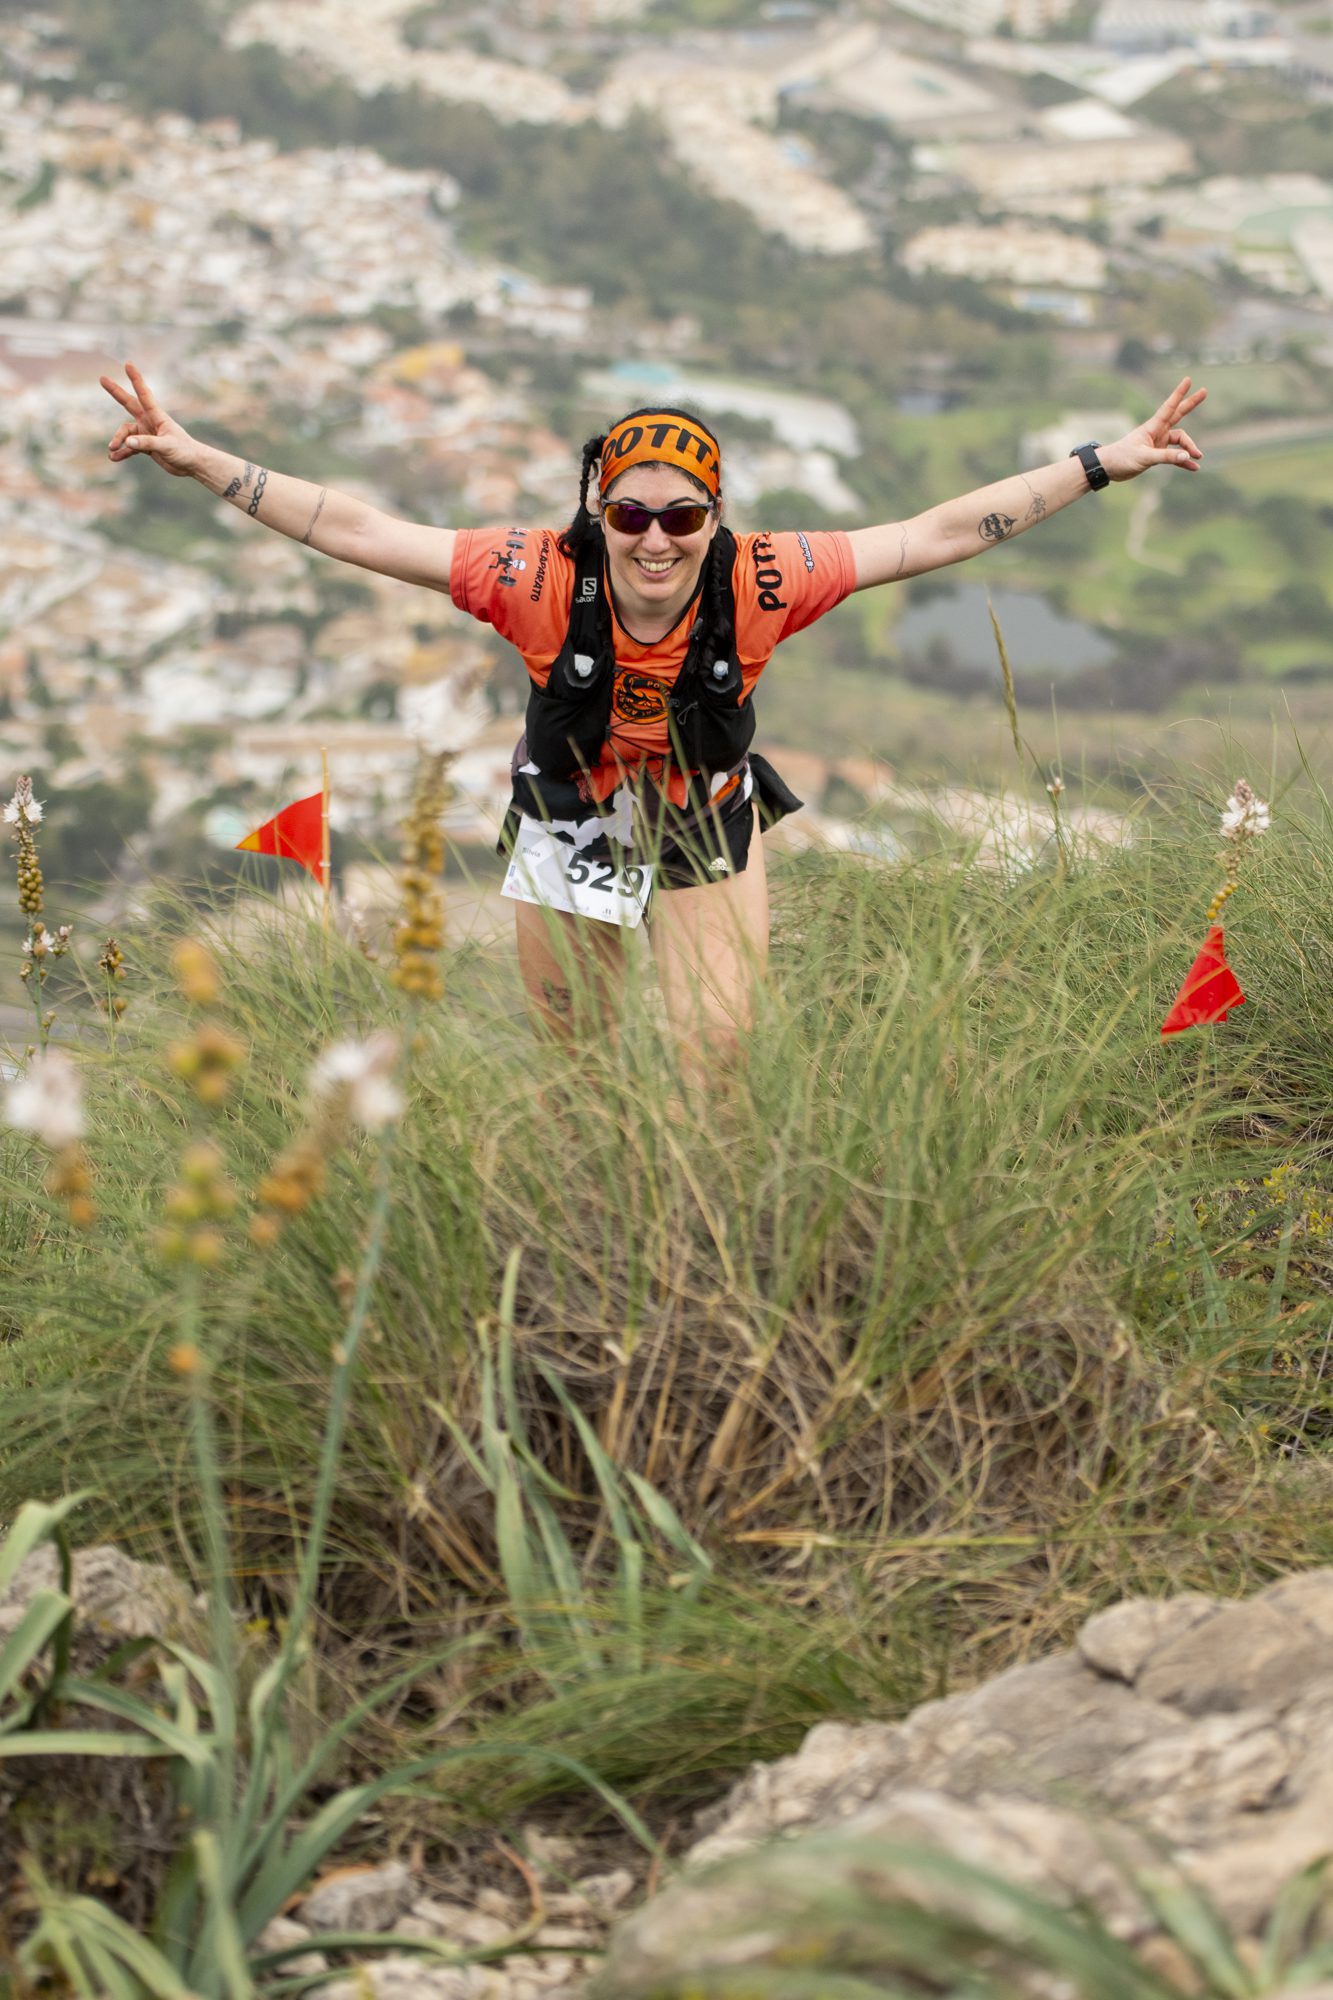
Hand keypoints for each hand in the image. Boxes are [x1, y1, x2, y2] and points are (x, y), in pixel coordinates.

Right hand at [101, 361, 200, 478]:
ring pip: (126, 433)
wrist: (192, 464)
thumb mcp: (166, 446)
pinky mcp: (146, 446)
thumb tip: (126, 441)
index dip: (136, 379)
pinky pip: (130, 447)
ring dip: (118, 440)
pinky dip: (122, 452)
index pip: (144, 394)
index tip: (128, 364)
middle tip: (102, 379)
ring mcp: (147, 433)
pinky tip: (114, 458)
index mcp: (157, 416)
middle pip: (129, 404)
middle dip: (116, 392)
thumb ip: (147, 443)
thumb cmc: (184, 451)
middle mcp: (150, 422)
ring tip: (112, 450)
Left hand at [1100, 376, 1205, 482]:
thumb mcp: (1145, 457)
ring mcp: (1158, 443)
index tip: (1188, 380)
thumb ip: (1166, 457)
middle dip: (1191, 404)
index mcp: (1153, 427)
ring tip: (1198, 457)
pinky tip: (1193, 467)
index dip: (1179, 394)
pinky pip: (1174, 456)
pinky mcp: (1156, 455)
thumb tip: (1187, 456)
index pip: (1169, 407)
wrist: (1108, 468)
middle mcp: (1157, 432)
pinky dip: (1183, 461)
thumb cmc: (1122, 458)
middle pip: (1178, 415)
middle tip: (1204, 391)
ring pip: (1179, 441)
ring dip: (1189, 448)